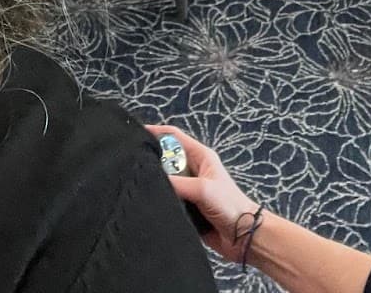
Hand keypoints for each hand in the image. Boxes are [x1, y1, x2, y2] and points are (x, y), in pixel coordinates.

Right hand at [144, 125, 260, 263]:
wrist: (243, 237)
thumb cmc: (228, 205)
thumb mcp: (203, 188)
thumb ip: (178, 183)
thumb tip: (151, 180)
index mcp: (200, 156)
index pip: (173, 137)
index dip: (155, 133)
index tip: (133, 134)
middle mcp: (192, 170)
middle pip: (165, 159)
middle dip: (149, 161)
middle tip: (128, 165)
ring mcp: (188, 189)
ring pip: (164, 181)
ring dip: (153, 184)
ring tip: (132, 185)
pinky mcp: (185, 208)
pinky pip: (167, 200)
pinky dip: (158, 201)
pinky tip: (142, 204)